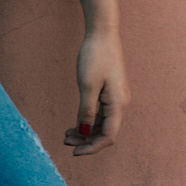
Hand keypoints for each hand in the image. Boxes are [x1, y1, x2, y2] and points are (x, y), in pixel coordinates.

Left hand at [64, 28, 129, 155]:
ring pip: (102, 123)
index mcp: (118, 104)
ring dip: (86, 131)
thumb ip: (86, 111)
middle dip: (86, 140)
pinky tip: (76, 122)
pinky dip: (88, 119)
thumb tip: (85, 133)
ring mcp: (116, 97)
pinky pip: (101, 112)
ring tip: (67, 134)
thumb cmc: (95, 56)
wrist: (102, 33)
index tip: (75, 152)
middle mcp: (120, 103)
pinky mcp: (110, 91)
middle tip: (65, 142)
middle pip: (105, 131)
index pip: (108, 136)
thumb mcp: (87, 85)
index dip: (92, 147)